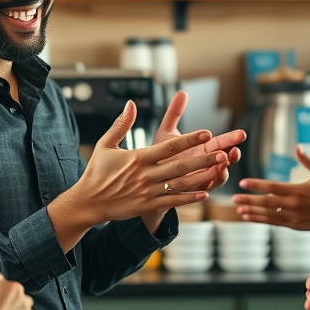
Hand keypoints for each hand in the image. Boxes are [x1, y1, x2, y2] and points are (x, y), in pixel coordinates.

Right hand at [73, 100, 230, 223]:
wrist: (88, 202)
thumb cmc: (97, 172)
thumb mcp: (106, 144)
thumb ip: (121, 124)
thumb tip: (130, 103)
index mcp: (138, 157)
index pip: (169, 147)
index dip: (189, 139)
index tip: (206, 132)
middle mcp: (146, 175)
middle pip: (180, 166)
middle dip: (202, 159)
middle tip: (222, 153)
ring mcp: (148, 192)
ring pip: (180, 184)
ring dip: (201, 177)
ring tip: (219, 170)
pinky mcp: (147, 205)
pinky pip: (172, 201)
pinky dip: (189, 198)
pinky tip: (204, 193)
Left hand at [154, 91, 245, 192]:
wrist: (145, 179)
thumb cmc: (157, 155)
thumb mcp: (166, 133)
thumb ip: (174, 113)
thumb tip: (182, 92)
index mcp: (202, 149)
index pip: (221, 143)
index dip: (232, 139)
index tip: (242, 134)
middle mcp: (204, 164)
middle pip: (225, 159)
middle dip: (233, 155)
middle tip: (236, 150)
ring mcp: (200, 179)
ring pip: (219, 176)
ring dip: (223, 170)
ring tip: (223, 163)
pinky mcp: (192, 191)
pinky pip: (205, 188)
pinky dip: (210, 183)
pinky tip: (211, 176)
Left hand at [232, 145, 309, 229]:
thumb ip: (307, 161)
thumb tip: (297, 146)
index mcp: (297, 190)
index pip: (272, 186)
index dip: (256, 185)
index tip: (242, 183)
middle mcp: (294, 204)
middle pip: (266, 202)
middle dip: (249, 200)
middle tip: (234, 198)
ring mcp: (294, 216)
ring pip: (268, 215)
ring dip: (252, 212)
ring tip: (238, 209)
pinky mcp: (294, 226)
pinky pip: (274, 222)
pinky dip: (260, 220)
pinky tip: (249, 217)